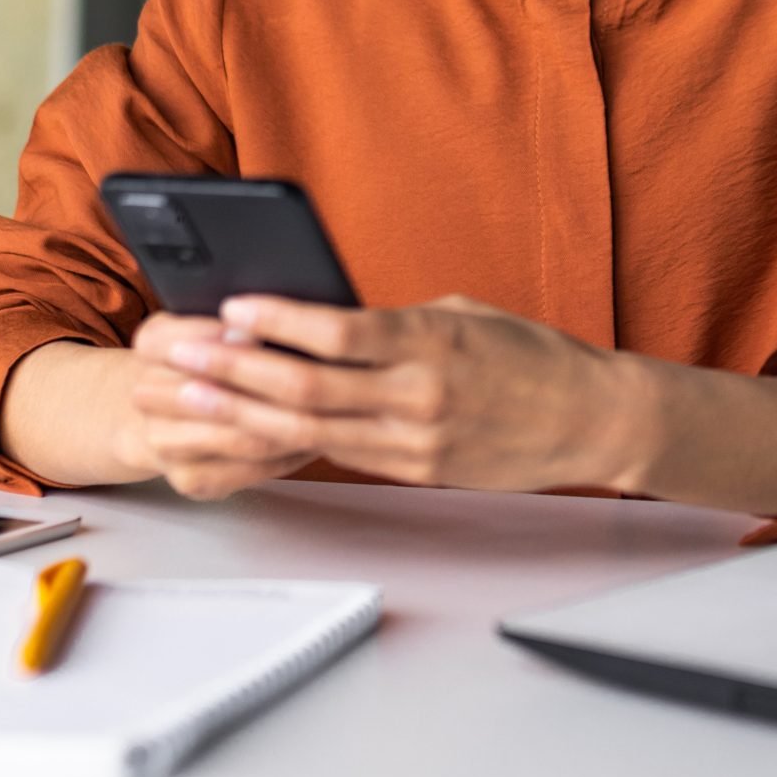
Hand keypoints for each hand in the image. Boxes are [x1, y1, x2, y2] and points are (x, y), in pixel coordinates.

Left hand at [136, 294, 643, 493]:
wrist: (591, 419)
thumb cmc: (532, 356)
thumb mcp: (466, 316)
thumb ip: (398, 324)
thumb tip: (330, 321)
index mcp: (433, 341)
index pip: (341, 332)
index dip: (280, 322)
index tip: (232, 307)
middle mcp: (420, 394)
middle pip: (310, 388)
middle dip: (239, 373)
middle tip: (185, 360)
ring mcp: (417, 440)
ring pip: (314, 429)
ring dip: (247, 412)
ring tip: (196, 398)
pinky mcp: (418, 469)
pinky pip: (342, 453)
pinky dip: (290, 440)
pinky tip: (252, 427)